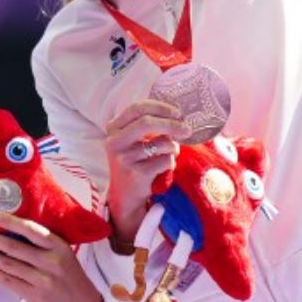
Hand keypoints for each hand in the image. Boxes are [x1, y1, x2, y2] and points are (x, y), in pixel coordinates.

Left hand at [0, 211, 105, 301]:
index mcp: (59, 246)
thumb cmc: (70, 277)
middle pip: (13, 247)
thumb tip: (11, 231)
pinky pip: (8, 281)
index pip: (31, 230)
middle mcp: (51, 262)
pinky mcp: (34, 296)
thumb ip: (43, 245)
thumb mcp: (64, 255)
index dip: (10, 222)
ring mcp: (41, 280)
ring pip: (7, 264)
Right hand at [103, 99, 186, 244]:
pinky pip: (165, 161)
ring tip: (168, 155)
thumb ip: (148, 125)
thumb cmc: (135, 161)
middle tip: (187, 129)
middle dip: (171, 124)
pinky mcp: (136, 173)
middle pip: (146, 123)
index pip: (137, 108)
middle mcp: (115, 141)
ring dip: (173, 148)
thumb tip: (179, 115)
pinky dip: (171, 163)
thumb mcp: (133, 140)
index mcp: (114, 128)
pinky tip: (163, 169)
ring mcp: (124, 158)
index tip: (177, 112)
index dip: (159, 107)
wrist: (125, 194)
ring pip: (161, 143)